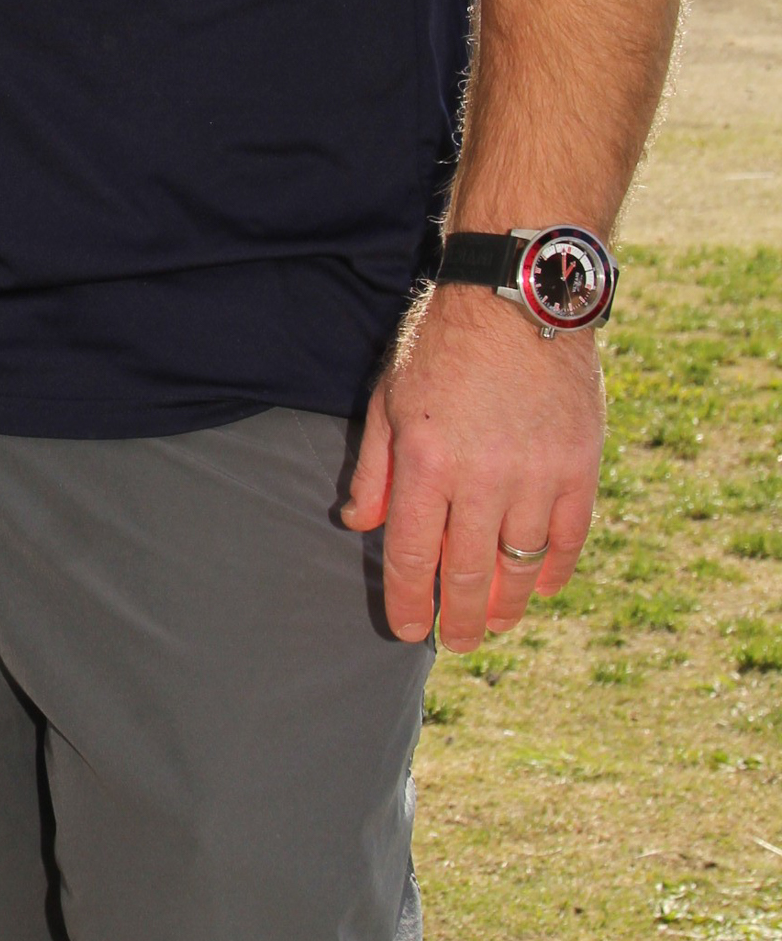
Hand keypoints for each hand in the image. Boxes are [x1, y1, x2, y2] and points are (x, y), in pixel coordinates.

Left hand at [340, 283, 604, 648]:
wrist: (516, 297)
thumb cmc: (442, 344)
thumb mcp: (389, 397)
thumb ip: (374, 469)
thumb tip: (361, 526)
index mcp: (427, 461)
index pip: (413, 557)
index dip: (408, 603)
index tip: (409, 630)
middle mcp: (482, 478)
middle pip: (468, 574)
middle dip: (460, 619)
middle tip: (458, 642)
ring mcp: (536, 476)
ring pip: (521, 567)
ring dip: (508, 604)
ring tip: (496, 622)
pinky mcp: (579, 468)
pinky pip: (569, 540)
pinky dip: (554, 571)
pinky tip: (540, 586)